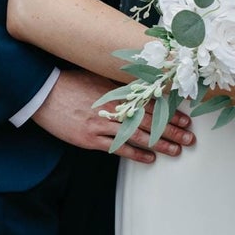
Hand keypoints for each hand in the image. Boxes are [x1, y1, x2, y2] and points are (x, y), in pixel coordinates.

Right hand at [30, 68, 195, 162]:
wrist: (44, 93)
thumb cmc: (72, 82)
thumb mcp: (99, 76)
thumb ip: (120, 83)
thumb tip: (142, 84)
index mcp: (118, 91)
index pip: (151, 103)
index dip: (170, 113)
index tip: (186, 119)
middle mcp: (114, 108)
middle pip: (150, 121)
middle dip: (173, 130)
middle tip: (190, 138)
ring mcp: (102, 124)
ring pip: (138, 136)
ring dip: (160, 144)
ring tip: (176, 150)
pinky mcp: (90, 138)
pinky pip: (117, 148)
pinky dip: (135, 154)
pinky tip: (149, 159)